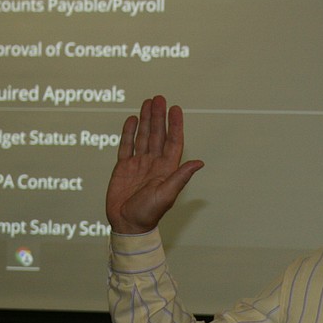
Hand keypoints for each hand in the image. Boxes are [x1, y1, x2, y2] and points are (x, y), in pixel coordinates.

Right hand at [105, 95, 204, 234]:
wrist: (127, 224)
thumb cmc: (149, 213)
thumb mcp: (167, 194)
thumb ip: (181, 177)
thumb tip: (199, 162)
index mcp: (167, 169)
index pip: (173, 142)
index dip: (175, 125)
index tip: (176, 108)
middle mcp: (154, 164)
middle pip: (157, 135)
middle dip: (159, 116)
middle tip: (159, 98)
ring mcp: (139, 164)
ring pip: (143, 137)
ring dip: (146, 120)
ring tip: (148, 102)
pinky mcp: (123, 168)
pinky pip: (126, 146)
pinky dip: (129, 133)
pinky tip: (132, 119)